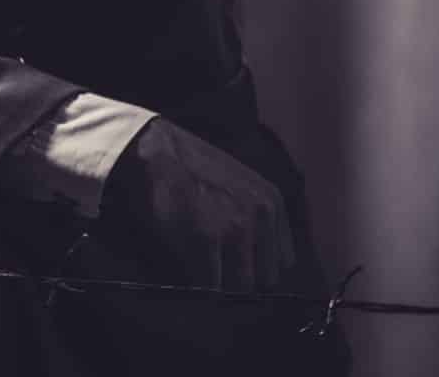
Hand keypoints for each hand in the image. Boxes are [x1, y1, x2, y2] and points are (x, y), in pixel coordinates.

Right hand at [98, 118, 294, 292]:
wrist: (155, 151)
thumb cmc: (191, 169)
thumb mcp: (241, 184)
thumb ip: (257, 218)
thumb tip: (259, 261)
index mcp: (272, 202)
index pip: (283, 261)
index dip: (258, 267)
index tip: (238, 267)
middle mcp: (261, 215)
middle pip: (265, 278)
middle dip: (241, 278)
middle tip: (215, 269)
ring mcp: (235, 228)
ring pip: (241, 286)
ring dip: (222, 284)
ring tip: (200, 266)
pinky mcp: (206, 240)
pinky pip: (211, 286)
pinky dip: (199, 285)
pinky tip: (186, 265)